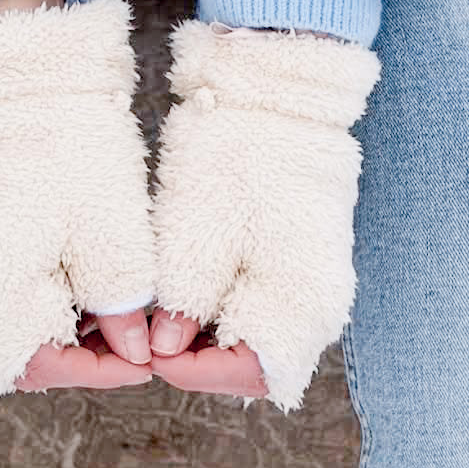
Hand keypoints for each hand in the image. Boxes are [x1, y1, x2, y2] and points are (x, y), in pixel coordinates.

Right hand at [0, 0, 159, 400]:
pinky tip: (92, 288)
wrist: (20, 85)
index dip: (103, 371)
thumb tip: (138, 353)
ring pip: (16, 332)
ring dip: (69, 332)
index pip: (44, 367)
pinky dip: (49, 304)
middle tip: (139, 339)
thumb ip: (122, 306)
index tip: (151, 360)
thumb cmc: (67, 152)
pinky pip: (5, 301)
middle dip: (85, 355)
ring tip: (124, 314)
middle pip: (25, 357)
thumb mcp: (111, 236)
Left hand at [148, 23, 378, 411]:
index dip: (195, 372)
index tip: (149, 355)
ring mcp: (317, 282)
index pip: (253, 371)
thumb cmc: (239, 155)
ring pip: (260, 336)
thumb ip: (183, 304)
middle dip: (201, 360)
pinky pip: (267, 306)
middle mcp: (320, 303)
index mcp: (303, 301)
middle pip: (259, 362)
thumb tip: (161, 352)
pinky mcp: (304, 261)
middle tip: (148, 340)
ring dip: (212, 338)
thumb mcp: (196, 235)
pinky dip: (226, 310)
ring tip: (159, 321)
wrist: (280, 95)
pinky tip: (186, 297)